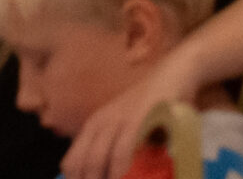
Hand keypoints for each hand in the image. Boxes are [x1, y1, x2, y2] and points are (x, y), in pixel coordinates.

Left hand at [60, 47, 200, 178]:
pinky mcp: (136, 120)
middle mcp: (99, 124)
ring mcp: (117, 121)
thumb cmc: (150, 105)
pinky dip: (118, 170)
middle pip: (79, 165)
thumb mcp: (126, 127)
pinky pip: (120, 151)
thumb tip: (109, 173)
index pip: (71, 163)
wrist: (171, 74)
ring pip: (95, 159)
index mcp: (94, 127)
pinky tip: (121, 177)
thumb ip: (116, 147)